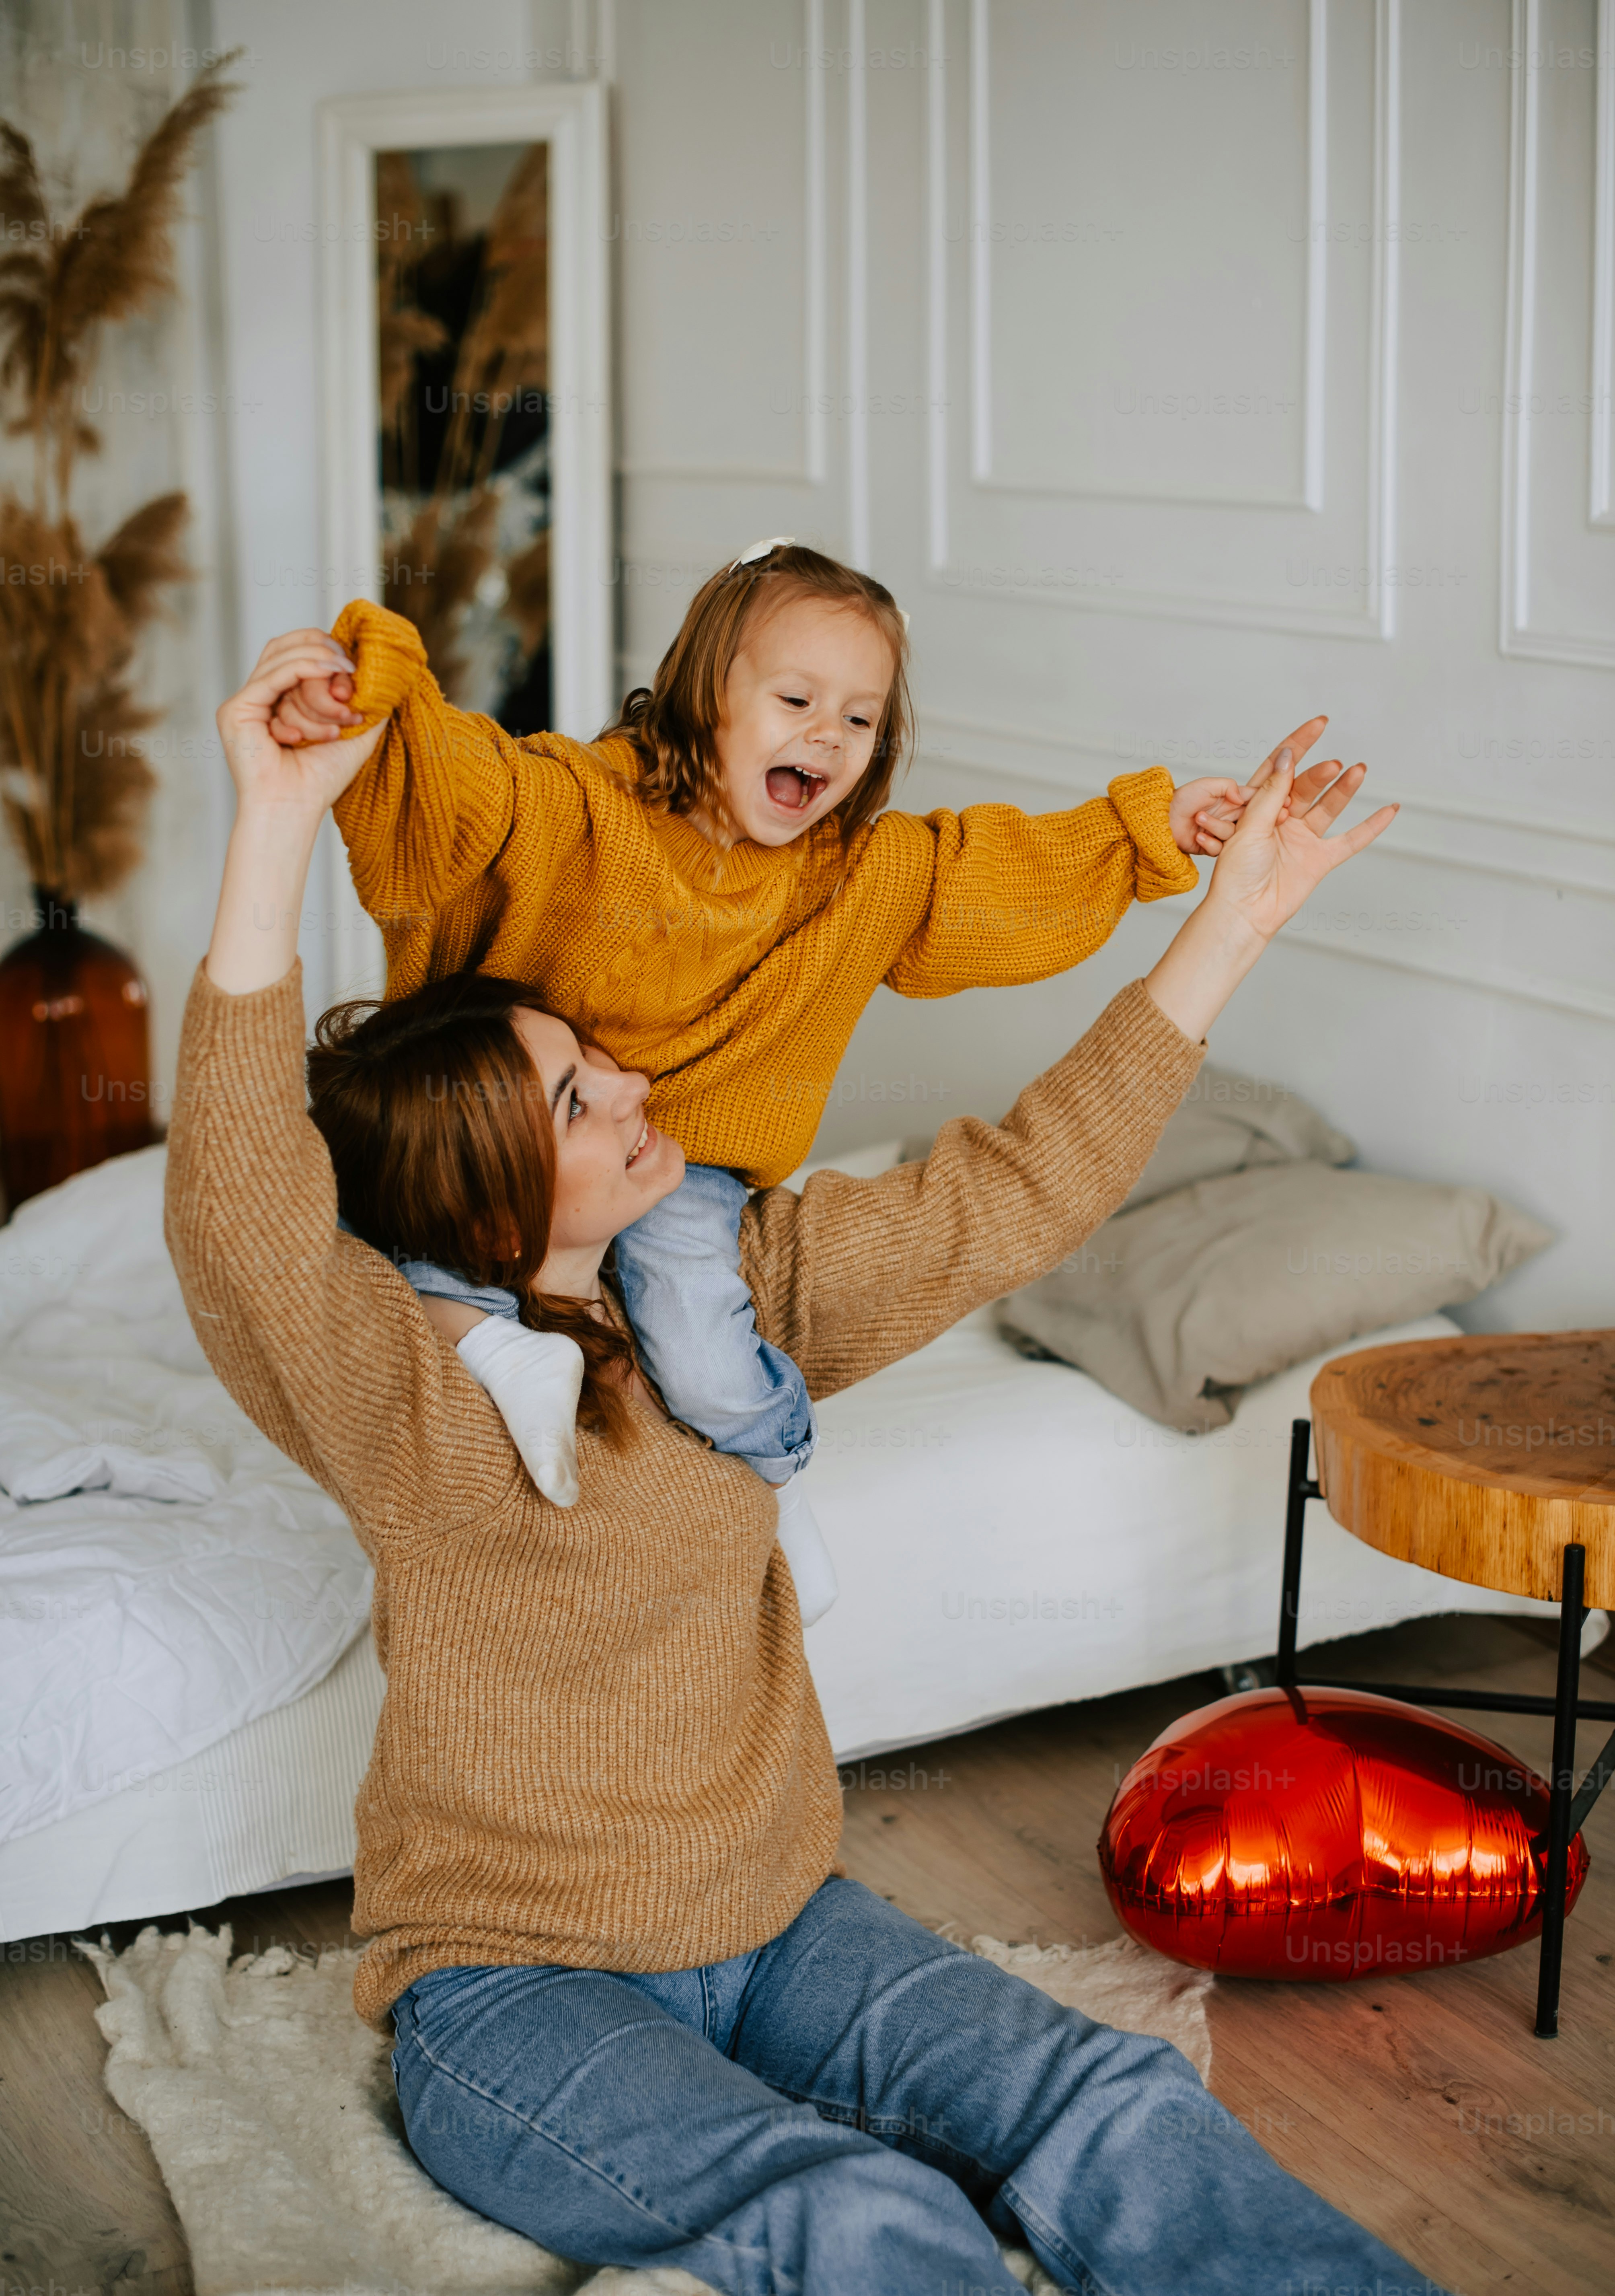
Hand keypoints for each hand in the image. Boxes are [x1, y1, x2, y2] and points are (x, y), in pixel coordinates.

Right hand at [216, 631, 384, 822]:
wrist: (295, 808)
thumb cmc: (320, 780)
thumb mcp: (354, 732)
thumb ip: (366, 703)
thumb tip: (384, 676)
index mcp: (279, 701)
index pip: (295, 655)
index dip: (323, 650)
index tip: (354, 670)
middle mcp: (259, 698)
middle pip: (284, 648)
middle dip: (321, 652)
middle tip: (349, 668)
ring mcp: (245, 702)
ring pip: (283, 661)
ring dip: (320, 675)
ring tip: (345, 691)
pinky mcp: (236, 709)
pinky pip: (274, 675)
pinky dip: (305, 670)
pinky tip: (329, 675)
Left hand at [1169, 775, 1259, 857]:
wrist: (1163, 820)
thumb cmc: (1181, 799)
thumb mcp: (1206, 784)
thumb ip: (1228, 786)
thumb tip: (1242, 797)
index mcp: (1230, 800)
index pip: (1254, 802)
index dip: (1264, 804)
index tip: (1273, 806)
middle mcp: (1228, 816)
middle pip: (1249, 821)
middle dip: (1248, 821)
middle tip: (1238, 818)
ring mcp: (1220, 832)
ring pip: (1233, 836)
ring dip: (1216, 827)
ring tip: (1199, 818)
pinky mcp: (1211, 846)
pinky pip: (1219, 849)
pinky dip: (1209, 842)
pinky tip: (1198, 835)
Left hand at [1202, 744, 1396, 945]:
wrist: (1243, 913)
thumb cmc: (1235, 873)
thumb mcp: (1249, 825)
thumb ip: (1272, 792)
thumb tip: (1288, 756)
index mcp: (1257, 807)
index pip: (1281, 767)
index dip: (1299, 744)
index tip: (1320, 723)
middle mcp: (1280, 820)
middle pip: (1305, 786)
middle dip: (1319, 774)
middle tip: (1331, 766)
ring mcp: (1301, 839)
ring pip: (1328, 807)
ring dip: (1344, 789)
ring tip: (1358, 770)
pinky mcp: (1318, 860)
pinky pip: (1350, 840)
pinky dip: (1371, 827)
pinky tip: (1390, 810)